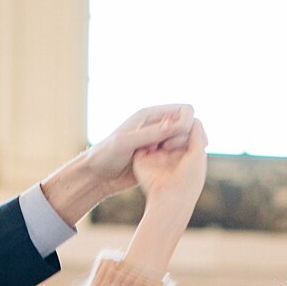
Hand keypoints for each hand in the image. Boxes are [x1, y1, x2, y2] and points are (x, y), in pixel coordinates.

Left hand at [40, 104, 194, 224]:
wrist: (97, 175)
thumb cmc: (106, 156)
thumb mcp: (126, 143)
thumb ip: (150, 134)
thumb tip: (174, 124)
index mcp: (149, 115)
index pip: (185, 110)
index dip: (186, 124)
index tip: (170, 141)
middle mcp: (157, 125)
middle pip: (189, 125)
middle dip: (185, 138)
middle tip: (167, 152)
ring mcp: (159, 140)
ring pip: (186, 140)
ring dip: (183, 150)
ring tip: (167, 161)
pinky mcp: (159, 156)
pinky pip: (179, 154)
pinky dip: (179, 159)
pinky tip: (169, 169)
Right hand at [132, 118, 207, 212]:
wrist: (170, 198)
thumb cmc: (189, 178)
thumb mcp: (198, 152)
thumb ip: (196, 133)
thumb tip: (193, 118)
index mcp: (184, 154)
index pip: (185, 131)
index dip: (187, 128)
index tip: (188, 138)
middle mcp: (169, 154)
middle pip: (170, 129)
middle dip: (174, 130)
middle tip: (174, 144)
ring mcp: (154, 155)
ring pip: (157, 132)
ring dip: (162, 134)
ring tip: (166, 146)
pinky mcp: (141, 158)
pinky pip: (142, 140)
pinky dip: (149, 138)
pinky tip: (155, 144)